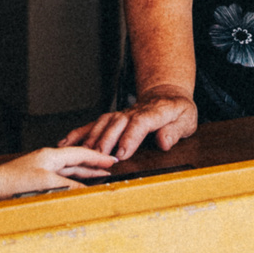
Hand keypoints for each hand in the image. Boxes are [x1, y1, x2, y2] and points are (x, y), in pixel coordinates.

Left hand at [0, 144, 114, 197]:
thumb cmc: (12, 182)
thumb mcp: (46, 183)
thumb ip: (68, 186)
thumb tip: (85, 191)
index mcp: (51, 155)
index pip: (80, 153)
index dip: (98, 157)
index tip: (111, 160)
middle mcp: (47, 160)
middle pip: (76, 160)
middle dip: (93, 163)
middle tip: (109, 167)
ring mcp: (41, 170)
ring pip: (69, 169)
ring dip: (84, 173)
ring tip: (98, 176)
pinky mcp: (36, 181)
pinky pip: (60, 178)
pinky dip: (72, 182)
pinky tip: (75, 187)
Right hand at [60, 93, 197, 159]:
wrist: (166, 95)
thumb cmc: (177, 110)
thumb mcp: (187, 120)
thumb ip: (176, 131)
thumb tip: (164, 141)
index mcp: (156, 111)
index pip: (140, 122)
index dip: (130, 137)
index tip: (122, 152)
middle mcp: (135, 111)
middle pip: (117, 123)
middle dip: (107, 140)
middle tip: (98, 157)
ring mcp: (121, 114)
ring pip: (103, 122)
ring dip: (92, 138)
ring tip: (81, 153)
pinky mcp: (112, 118)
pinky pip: (94, 124)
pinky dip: (79, 132)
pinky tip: (66, 142)